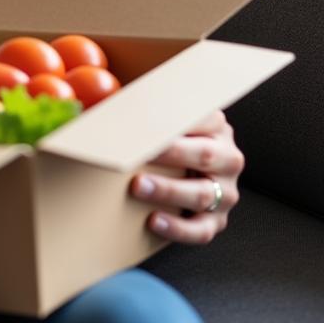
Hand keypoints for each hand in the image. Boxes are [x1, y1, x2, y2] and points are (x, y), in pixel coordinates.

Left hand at [130, 110, 243, 243]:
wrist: (195, 170)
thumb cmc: (171, 137)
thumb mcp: (169, 117)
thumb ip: (147, 107)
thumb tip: (101, 98)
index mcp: (216, 126)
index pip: (199, 118)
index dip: (172, 119)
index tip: (143, 118)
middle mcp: (227, 158)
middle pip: (204, 154)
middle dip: (170, 154)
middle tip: (136, 153)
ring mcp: (225, 192)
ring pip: (202, 194)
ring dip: (168, 191)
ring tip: (137, 186)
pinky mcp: (218, 220)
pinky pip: (201, 229)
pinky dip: (177, 227)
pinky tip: (152, 221)